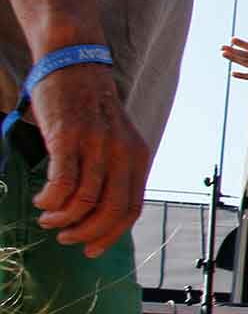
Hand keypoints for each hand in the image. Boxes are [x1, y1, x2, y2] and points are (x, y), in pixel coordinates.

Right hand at [30, 62, 150, 255]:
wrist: (74, 64)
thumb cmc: (89, 108)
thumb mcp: (114, 140)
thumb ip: (113, 170)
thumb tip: (100, 212)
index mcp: (138, 156)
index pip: (131, 208)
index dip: (111, 234)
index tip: (91, 249)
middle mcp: (122, 152)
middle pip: (111, 210)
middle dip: (87, 233)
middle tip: (65, 237)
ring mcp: (96, 144)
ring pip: (84, 200)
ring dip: (62, 218)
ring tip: (48, 218)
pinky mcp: (69, 137)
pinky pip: (62, 183)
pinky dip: (50, 200)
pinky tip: (42, 201)